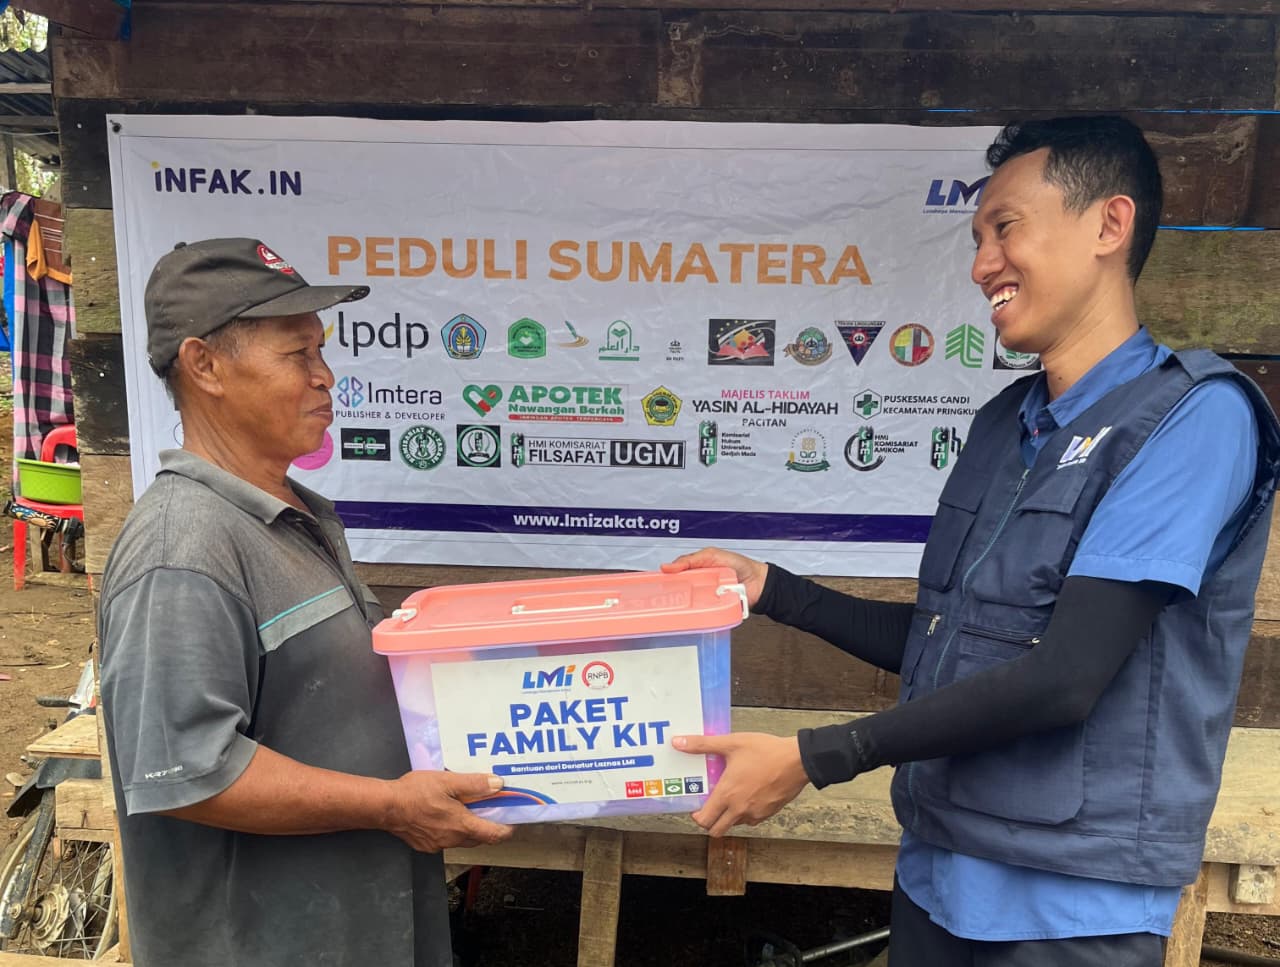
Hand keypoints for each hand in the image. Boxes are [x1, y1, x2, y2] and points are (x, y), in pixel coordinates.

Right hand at [384, 770, 512, 851]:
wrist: (385, 807)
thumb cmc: (416, 792)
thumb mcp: (448, 782)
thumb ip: (474, 784)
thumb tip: (498, 785)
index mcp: (462, 826)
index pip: (494, 835)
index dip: (507, 829)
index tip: (514, 820)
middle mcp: (452, 840)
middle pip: (479, 838)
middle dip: (488, 826)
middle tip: (492, 809)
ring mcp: (437, 845)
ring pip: (462, 839)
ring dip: (469, 827)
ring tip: (469, 809)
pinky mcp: (425, 845)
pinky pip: (446, 839)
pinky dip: (452, 829)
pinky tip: (446, 814)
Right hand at [661, 547, 768, 609]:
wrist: (759, 582)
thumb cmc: (739, 565)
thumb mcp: (712, 555)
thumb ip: (691, 560)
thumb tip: (668, 567)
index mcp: (696, 571)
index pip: (675, 575)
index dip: (665, 579)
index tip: (654, 582)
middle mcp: (699, 586)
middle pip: (680, 591)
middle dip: (671, 594)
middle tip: (661, 597)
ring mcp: (706, 599)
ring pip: (689, 604)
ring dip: (684, 604)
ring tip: (674, 605)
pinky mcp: (713, 610)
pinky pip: (702, 614)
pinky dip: (698, 613)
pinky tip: (691, 613)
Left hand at [673, 732, 808, 836]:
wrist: (798, 760)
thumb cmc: (766, 751)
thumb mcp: (732, 743)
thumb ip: (703, 744)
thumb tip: (678, 742)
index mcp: (728, 794)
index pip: (704, 821)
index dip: (696, 816)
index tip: (696, 806)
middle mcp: (740, 809)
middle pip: (717, 830)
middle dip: (710, 822)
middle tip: (710, 806)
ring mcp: (756, 813)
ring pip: (735, 825)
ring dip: (728, 816)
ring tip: (729, 796)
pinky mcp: (769, 813)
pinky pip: (752, 820)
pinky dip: (746, 813)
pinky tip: (747, 794)